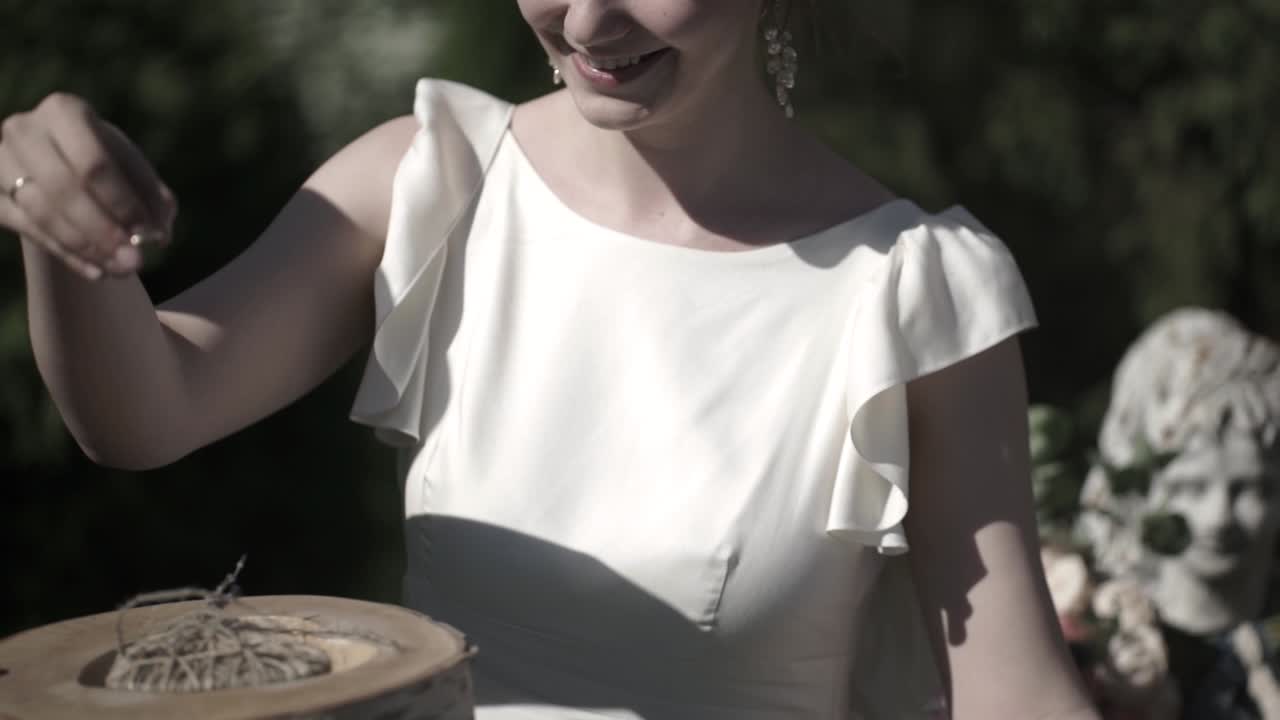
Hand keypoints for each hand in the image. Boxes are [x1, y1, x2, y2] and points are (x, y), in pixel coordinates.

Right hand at [1, 93, 177, 279]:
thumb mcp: (134, 173)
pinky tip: (97, 271)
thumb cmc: (106, 168)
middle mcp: (24, 130)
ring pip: (41, 212)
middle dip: (103, 230)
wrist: (58, 172)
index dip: (123, 202)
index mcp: (64, 111)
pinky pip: (27, 229)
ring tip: (121, 270)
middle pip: (63, 188)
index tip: (151, 235)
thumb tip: (158, 233)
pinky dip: (66, 254)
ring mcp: (0, 161)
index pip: (94, 162)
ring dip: (86, 247)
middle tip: (135, 262)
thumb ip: (152, 197)